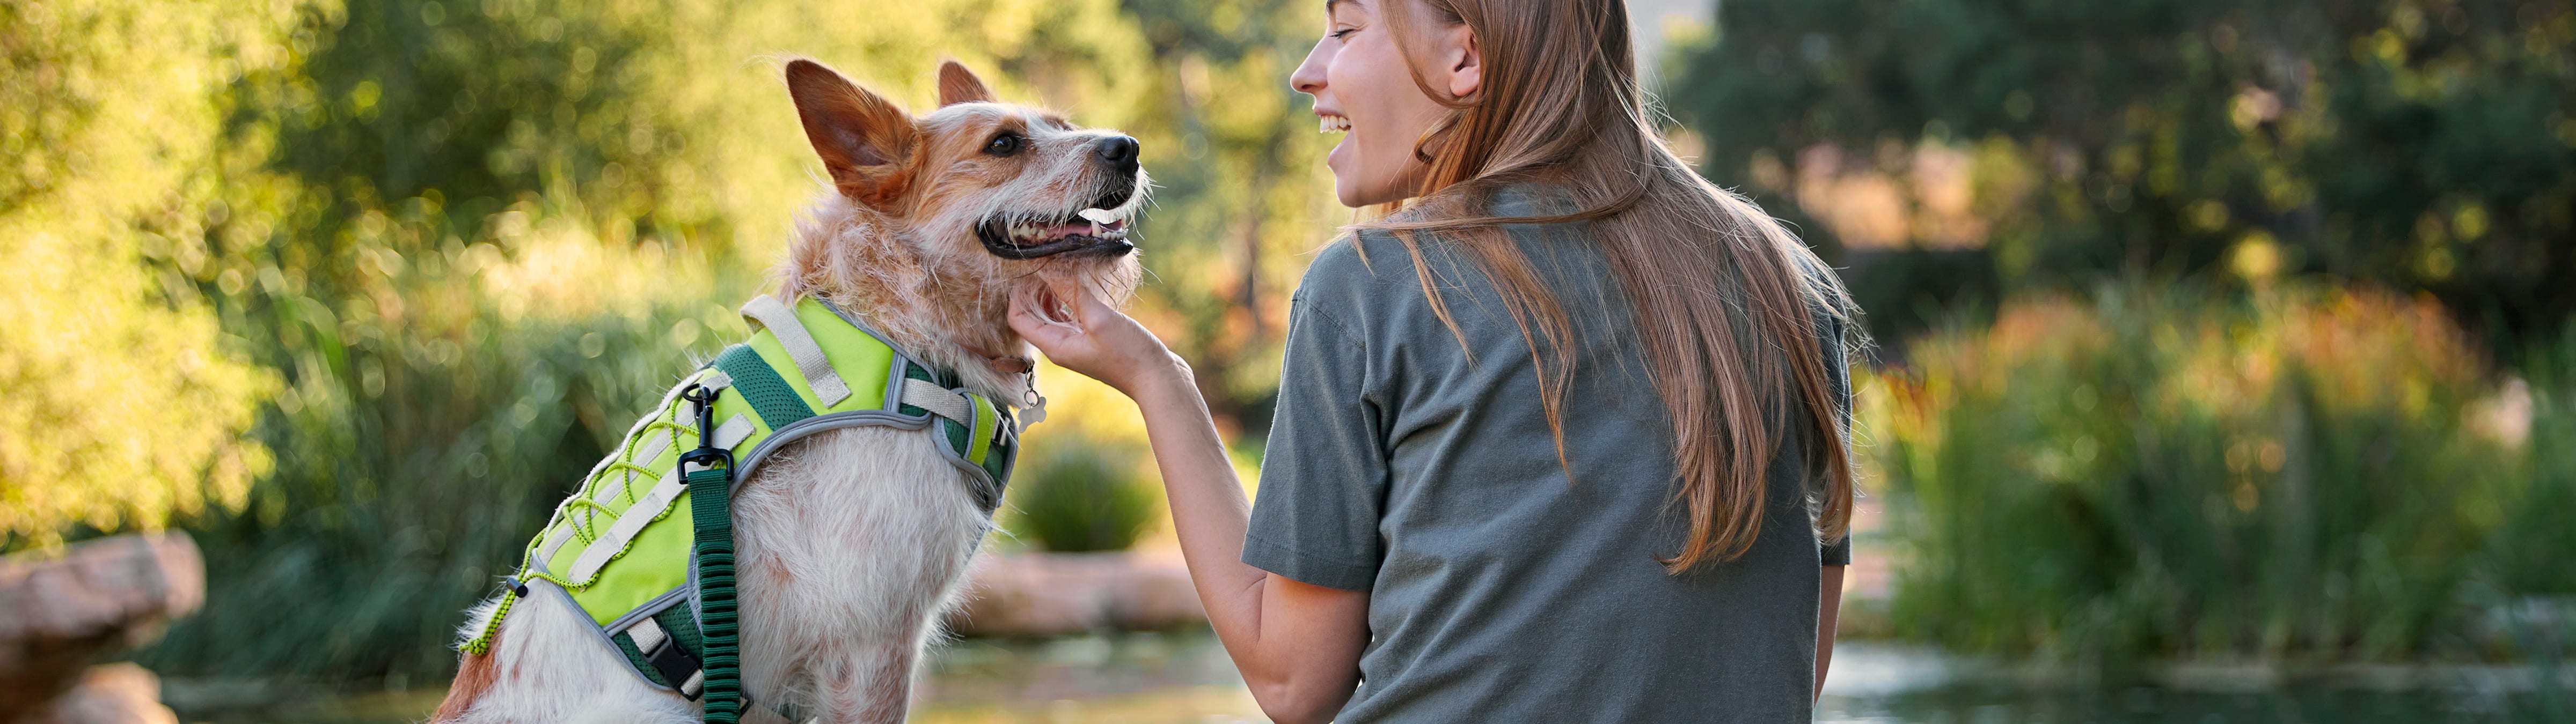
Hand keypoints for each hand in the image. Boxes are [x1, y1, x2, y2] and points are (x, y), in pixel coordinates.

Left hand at [1008, 279, 1188, 398]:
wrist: (1157, 378)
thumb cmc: (1129, 353)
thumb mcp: (1099, 319)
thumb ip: (1073, 293)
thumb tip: (1051, 270)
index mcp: (1054, 345)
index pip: (1018, 319)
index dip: (1018, 294)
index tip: (1030, 270)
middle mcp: (1060, 345)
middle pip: (1032, 315)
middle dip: (1033, 290)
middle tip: (1045, 263)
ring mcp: (1076, 343)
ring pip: (1051, 314)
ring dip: (1051, 292)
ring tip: (1060, 268)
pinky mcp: (1092, 338)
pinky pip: (1070, 316)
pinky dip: (1069, 299)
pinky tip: (1079, 283)